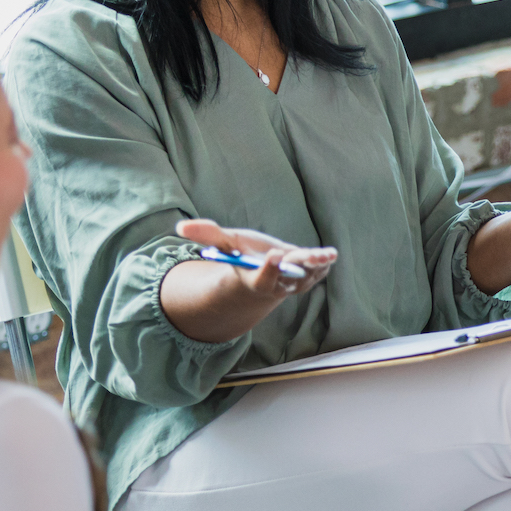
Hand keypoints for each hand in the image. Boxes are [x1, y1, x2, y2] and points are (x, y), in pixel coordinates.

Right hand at [177, 218, 335, 302]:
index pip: (264, 277)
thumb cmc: (240, 258)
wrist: (261, 274)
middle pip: (290, 277)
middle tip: (310, 255)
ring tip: (327, 254)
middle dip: (299, 266)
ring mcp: (295, 283)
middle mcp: (278, 285)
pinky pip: (318, 272)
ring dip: (318, 265)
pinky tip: (330, 254)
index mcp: (256, 279)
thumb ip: (208, 236)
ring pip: (308, 275)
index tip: (275, 254)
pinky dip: (325, 263)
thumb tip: (180, 226)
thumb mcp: (225, 245)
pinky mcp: (308, 277)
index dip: (270, 268)